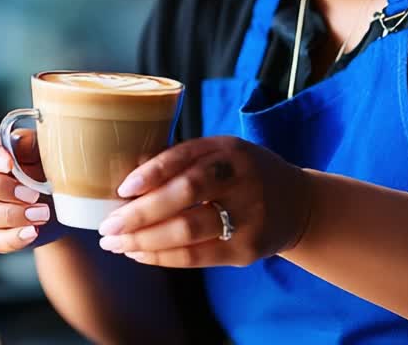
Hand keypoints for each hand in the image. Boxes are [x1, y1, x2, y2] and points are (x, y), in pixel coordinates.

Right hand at [0, 130, 52, 252]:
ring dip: (10, 214)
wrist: (56, 203)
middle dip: (0, 187)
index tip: (10, 164)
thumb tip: (18, 143)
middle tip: (33, 193)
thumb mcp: (41, 151)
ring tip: (41, 213)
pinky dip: (13, 238)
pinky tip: (32, 231)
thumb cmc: (41, 168)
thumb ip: (29, 143)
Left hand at [96, 136, 310, 266]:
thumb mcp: (223, 152)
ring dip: (145, 240)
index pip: (185, 159)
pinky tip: (140, 254)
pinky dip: (163, 257)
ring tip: (116, 244)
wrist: (299, 204)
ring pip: (188, 231)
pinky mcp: (247, 249)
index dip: (150, 173)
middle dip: (140, 213)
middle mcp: (241, 179)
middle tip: (108, 225)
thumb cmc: (244, 174)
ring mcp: (247, 216)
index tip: (121, 189)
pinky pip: (197, 257)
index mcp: (230, 150)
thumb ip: (185, 160)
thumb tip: (127, 181)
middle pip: (184, 195)